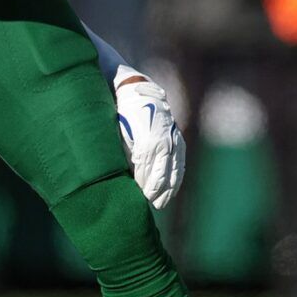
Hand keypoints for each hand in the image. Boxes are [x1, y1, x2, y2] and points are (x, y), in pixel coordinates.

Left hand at [114, 66, 184, 210]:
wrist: (135, 90)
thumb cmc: (118, 113)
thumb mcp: (116, 130)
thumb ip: (122, 152)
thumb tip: (125, 177)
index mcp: (147, 135)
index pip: (146, 165)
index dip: (143, 183)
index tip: (138, 197)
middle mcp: (164, 136)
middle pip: (162, 170)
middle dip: (155, 190)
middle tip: (147, 206)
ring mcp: (173, 137)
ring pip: (174, 168)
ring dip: (167, 189)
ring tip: (159, 204)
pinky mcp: (178, 138)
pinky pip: (180, 162)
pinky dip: (176, 179)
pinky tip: (170, 192)